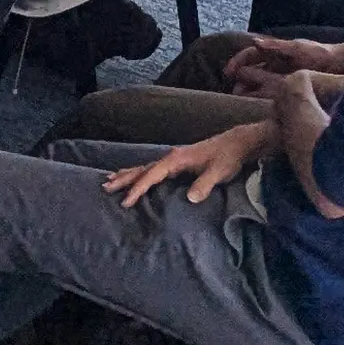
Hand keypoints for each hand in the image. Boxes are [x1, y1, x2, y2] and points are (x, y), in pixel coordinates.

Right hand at [103, 122, 271, 207]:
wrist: (237, 143)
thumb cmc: (228, 157)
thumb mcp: (219, 172)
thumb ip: (204, 184)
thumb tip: (190, 198)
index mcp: (177, 159)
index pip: (152, 175)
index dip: (139, 188)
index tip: (126, 201)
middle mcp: (171, 157)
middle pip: (142, 169)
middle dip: (124, 179)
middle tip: (106, 188)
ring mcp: (174, 159)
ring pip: (145, 167)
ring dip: (128, 174)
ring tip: (110, 180)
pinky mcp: (178, 162)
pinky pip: (153, 168)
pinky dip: (140, 173)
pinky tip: (135, 176)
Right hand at [223, 36, 343, 89]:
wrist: (337, 64)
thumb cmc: (318, 53)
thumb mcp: (297, 48)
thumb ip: (277, 46)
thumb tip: (255, 42)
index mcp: (275, 51)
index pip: (250, 54)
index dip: (238, 61)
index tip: (229, 72)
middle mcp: (275, 62)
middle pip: (252, 70)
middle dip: (241, 79)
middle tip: (233, 91)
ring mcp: (281, 74)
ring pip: (259, 82)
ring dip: (249, 89)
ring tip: (241, 99)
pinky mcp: (288, 86)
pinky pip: (271, 92)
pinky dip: (262, 97)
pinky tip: (258, 105)